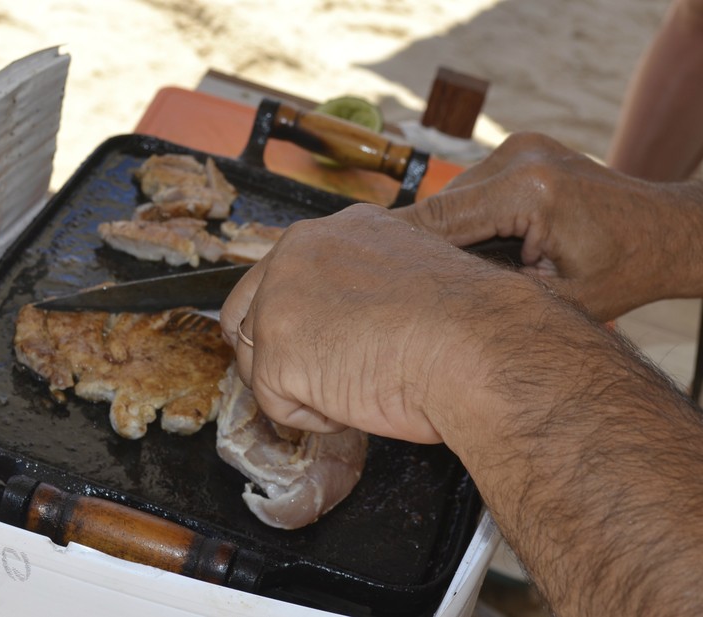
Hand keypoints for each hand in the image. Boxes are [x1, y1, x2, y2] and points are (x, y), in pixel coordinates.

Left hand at [219, 204, 538, 443]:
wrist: (481, 344)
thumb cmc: (467, 321)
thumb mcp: (406, 276)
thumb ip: (361, 284)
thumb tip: (350, 315)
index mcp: (332, 231)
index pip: (279, 277)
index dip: (295, 321)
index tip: (319, 345)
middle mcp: (295, 255)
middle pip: (246, 315)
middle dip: (276, 355)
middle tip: (326, 377)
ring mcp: (278, 303)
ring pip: (258, 362)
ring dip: (300, 387)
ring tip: (358, 384)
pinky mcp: (276, 354)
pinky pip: (276, 405)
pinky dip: (313, 419)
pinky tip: (355, 401)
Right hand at [395, 132, 702, 320]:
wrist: (669, 231)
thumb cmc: (625, 272)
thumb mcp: (556, 302)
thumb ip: (489, 295)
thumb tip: (427, 295)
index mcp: (529, 190)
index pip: (440, 221)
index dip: (398, 250)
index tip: (360, 271)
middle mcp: (519, 156)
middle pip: (442, 206)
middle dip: (422, 246)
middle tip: (390, 284)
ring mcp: (521, 146)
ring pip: (453, 197)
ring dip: (444, 233)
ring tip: (430, 274)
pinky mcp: (522, 149)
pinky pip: (473, 189)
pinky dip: (465, 219)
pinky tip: (463, 251)